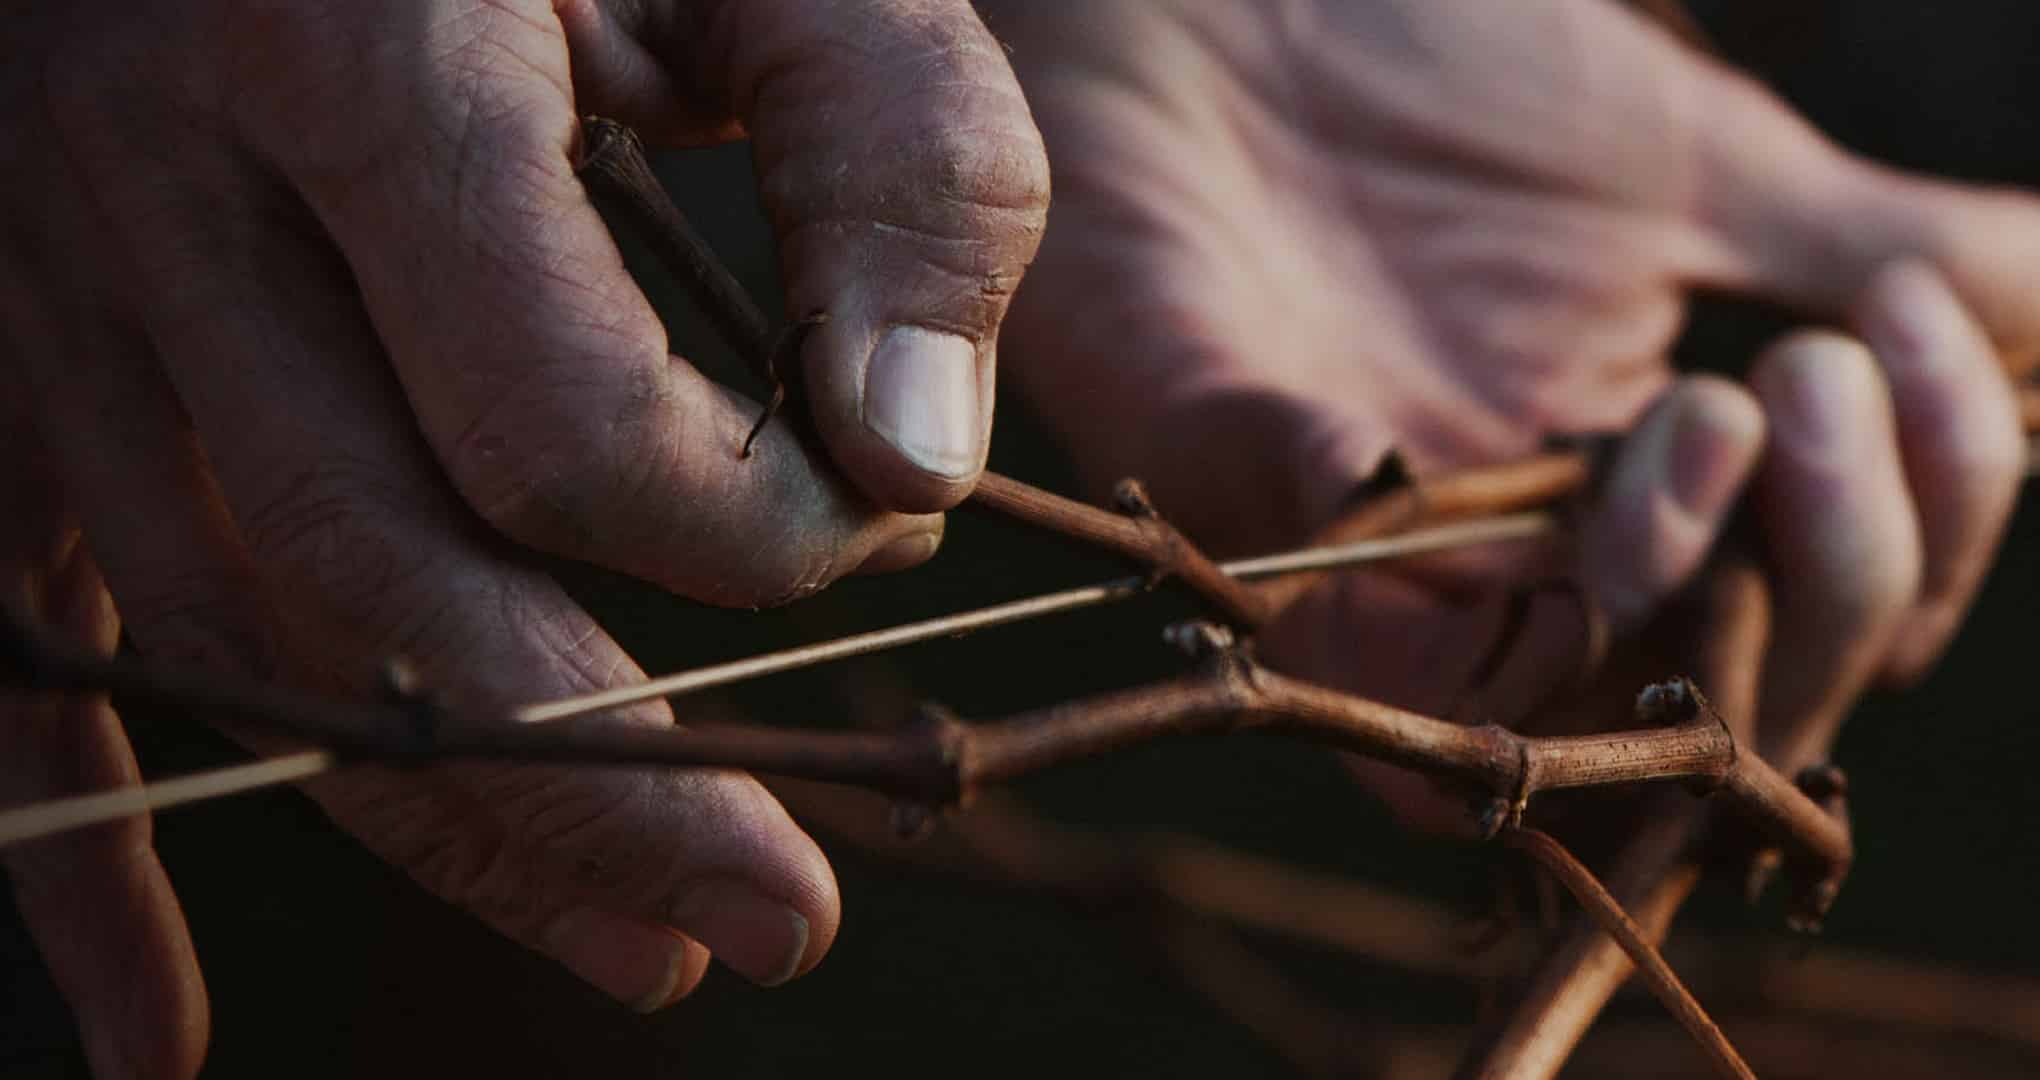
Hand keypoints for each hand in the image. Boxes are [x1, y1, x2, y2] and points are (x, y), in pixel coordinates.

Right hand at [2, 1, 1045, 1074]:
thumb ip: (895, 162)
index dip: (755, 525)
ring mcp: (49, 293)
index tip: (881, 511)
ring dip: (450, 829)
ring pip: (241, 643)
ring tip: (645, 947)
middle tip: (786, 923)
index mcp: (358, 57)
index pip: (556, 422)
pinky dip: (91, 864)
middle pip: (381, 580)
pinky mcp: (11, 363)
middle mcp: (160, 193)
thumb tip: (919, 461)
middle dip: (613, 783)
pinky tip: (163, 1038)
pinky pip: (21, 658)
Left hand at [987, 1, 2029, 806]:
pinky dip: (1409, 568)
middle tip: (1822, 370)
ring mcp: (1370, 559)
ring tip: (1724, 398)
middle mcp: (1517, 560)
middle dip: (1846, 566)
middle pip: (1732, 711)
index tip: (1914, 332)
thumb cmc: (1434, 63)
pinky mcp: (1219, 507)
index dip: (1923, 533)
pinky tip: (1450, 436)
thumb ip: (1869, 243)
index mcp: (1638, 491)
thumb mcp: (1691, 160)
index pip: (1824, 617)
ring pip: (1563, 723)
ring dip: (1687, 580)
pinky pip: (1333, 645)